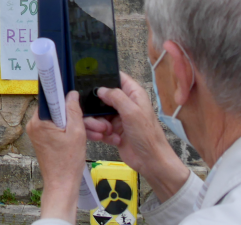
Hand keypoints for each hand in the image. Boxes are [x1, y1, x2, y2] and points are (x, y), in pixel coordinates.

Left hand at [25, 91, 85, 221]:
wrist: (62, 185)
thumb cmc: (68, 162)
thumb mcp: (76, 133)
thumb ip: (74, 111)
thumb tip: (71, 94)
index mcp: (40, 121)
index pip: (49, 97)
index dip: (60, 91)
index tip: (65, 81)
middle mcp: (34, 124)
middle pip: (57, 109)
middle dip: (75, 113)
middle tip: (92, 120)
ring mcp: (37, 132)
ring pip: (59, 119)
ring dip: (75, 123)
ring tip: (94, 131)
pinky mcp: (42, 139)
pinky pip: (57, 128)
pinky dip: (69, 130)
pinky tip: (85, 135)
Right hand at [83, 72, 188, 200]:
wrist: (150, 162)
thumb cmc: (147, 136)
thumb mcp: (132, 112)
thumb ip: (116, 97)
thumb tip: (100, 89)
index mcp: (133, 94)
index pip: (117, 78)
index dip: (105, 78)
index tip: (90, 82)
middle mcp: (124, 104)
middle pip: (102, 97)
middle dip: (95, 107)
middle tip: (97, 117)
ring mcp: (117, 118)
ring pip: (97, 114)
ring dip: (97, 123)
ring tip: (105, 132)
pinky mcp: (112, 131)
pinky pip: (98, 128)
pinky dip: (99, 133)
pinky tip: (108, 139)